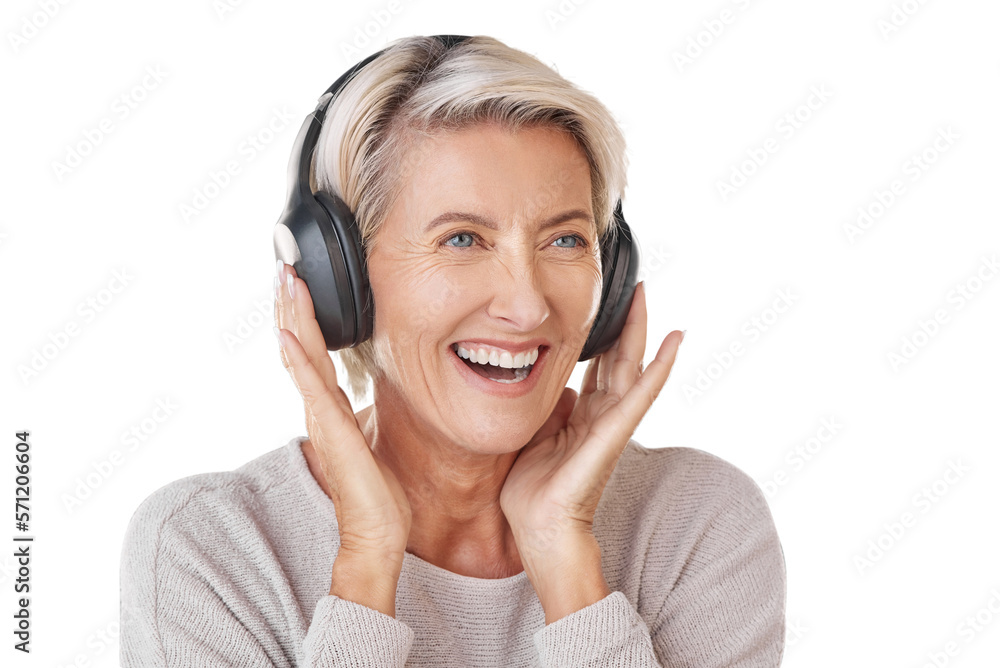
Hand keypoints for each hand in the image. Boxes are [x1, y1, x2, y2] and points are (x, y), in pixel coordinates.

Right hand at [274, 262, 411, 567]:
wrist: (377, 534)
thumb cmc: (379, 494)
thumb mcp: (371, 442)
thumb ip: (360, 417)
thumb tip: (363, 401)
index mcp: (332, 409)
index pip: (314, 353)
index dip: (304, 318)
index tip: (299, 283)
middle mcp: (322, 409)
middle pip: (300, 346)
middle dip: (291, 306)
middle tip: (284, 266)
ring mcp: (323, 418)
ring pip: (300, 357)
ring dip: (291, 317)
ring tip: (284, 282)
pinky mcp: (332, 431)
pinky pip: (311, 387)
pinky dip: (299, 358)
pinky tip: (289, 334)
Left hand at [499, 282, 683, 563]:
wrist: (539, 529)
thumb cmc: (533, 492)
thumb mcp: (535, 437)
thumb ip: (549, 411)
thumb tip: (559, 389)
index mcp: (584, 417)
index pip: (599, 367)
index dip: (604, 337)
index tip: (606, 305)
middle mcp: (603, 416)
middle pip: (619, 359)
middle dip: (626, 323)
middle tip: (635, 286)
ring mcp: (612, 424)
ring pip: (631, 368)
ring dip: (641, 331)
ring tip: (647, 296)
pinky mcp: (614, 433)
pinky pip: (640, 395)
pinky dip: (659, 368)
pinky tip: (673, 341)